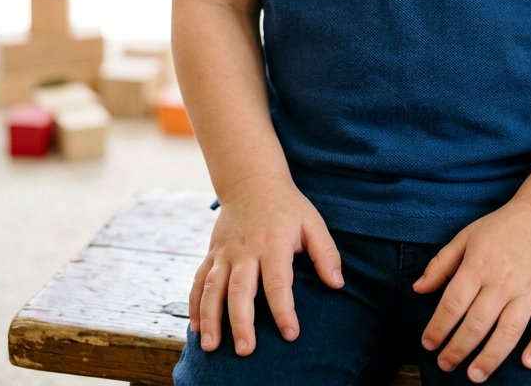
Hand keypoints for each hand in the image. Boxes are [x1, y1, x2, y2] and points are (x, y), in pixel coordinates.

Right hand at [189, 176, 343, 356]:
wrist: (252, 181)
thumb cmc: (287, 207)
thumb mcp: (312, 222)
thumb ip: (326, 253)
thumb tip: (337, 284)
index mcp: (273, 244)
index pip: (278, 282)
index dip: (284, 310)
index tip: (291, 334)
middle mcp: (245, 250)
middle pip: (240, 289)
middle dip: (241, 321)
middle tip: (245, 350)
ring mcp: (225, 252)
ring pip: (212, 288)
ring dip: (210, 317)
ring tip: (210, 346)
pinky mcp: (212, 254)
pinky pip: (199, 280)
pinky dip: (194, 304)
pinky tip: (195, 327)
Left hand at [412, 198, 530, 380]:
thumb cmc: (501, 229)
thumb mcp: (466, 237)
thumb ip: (441, 264)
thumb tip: (417, 289)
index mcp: (479, 264)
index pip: (453, 302)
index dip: (438, 326)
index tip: (427, 344)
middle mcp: (503, 280)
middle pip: (478, 322)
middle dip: (458, 348)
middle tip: (445, 365)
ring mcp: (529, 290)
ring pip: (509, 330)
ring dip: (491, 356)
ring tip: (474, 375)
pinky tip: (526, 362)